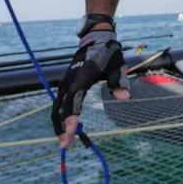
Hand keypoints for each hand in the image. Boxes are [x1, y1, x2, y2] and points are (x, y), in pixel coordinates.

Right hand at [51, 30, 129, 147]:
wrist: (96, 38)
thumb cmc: (109, 53)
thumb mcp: (118, 65)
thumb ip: (120, 82)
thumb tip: (125, 98)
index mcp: (83, 75)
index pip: (74, 99)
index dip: (72, 116)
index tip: (72, 131)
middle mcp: (70, 80)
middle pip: (61, 106)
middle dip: (62, 126)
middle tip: (66, 145)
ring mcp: (66, 82)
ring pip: (57, 106)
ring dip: (58, 124)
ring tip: (64, 141)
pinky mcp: (66, 84)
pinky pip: (59, 103)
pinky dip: (60, 116)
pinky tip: (65, 128)